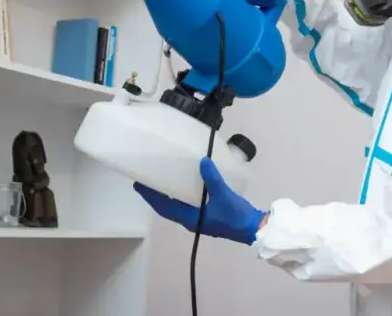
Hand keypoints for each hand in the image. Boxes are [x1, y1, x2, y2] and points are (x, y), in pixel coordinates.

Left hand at [133, 157, 265, 244]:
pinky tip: (186, 185)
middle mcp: (191, 220)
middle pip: (168, 207)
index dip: (150, 196)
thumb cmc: (235, 215)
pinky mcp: (208, 217)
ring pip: (177, 207)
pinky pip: (188, 205)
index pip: (164, 207)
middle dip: (157, 195)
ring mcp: (199, 220)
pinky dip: (182, 195)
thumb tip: (202, 161)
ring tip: (163, 180)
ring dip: (168, 195)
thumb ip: (211, 178)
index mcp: (190, 218)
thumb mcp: (223, 194)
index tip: (138, 184)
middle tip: (148, 179)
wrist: (253, 229)